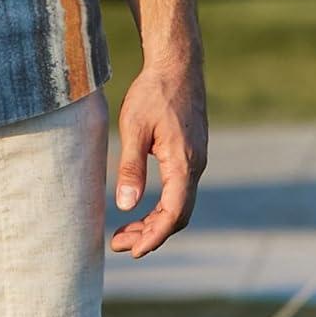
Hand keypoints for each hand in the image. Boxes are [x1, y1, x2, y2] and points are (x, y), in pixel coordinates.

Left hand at [110, 59, 207, 257]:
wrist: (176, 65)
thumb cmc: (153, 92)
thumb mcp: (134, 127)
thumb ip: (131, 167)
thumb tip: (125, 207)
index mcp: (184, 163)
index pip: (174, 213)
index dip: (154, 236)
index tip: (133, 251)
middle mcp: (195, 166)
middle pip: (178, 215)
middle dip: (150, 234)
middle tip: (119, 245)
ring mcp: (196, 160)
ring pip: (179, 204)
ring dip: (154, 221)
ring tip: (124, 232)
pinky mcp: (191, 153)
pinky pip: (179, 190)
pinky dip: (161, 205)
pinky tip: (141, 206)